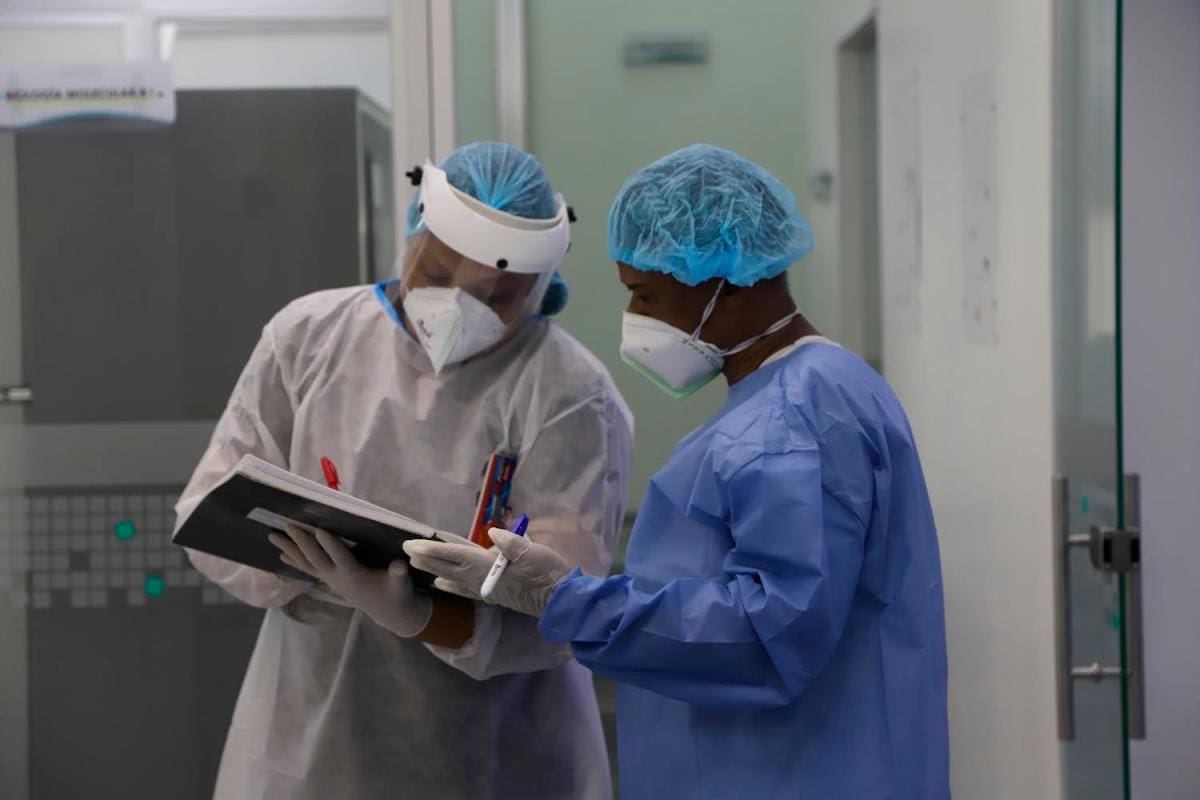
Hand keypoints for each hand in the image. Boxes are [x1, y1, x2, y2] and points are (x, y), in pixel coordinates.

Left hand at [269, 524, 431, 636]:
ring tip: (272, 536)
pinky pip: (308, 569)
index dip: (330, 545)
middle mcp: (338, 578)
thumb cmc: (396, 594)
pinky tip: (281, 555)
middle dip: (302, 542)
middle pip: (316, 559)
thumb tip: (399, 565)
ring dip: (289, 549)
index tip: (319, 530)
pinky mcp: (329, 580)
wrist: (388, 612)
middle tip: (289, 525)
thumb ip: (399, 575)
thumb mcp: (402, 585)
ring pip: (306, 564)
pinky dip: (294, 561)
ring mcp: (331, 580)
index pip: (341, 558)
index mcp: (355, 576)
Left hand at [403, 527, 570, 617]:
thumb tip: (492, 534)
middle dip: (428, 559)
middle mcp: (482, 580)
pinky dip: (451, 584)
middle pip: (449, 567)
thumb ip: (511, 544)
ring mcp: (487, 589)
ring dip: (436, 570)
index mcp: (488, 567)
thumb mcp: (533, 553)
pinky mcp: (494, 594)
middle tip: (407, 551)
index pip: (454, 555)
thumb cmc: (548, 573)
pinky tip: (445, 584)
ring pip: (454, 578)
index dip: (432, 549)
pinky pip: (465, 587)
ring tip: (420, 565)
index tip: (411, 545)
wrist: (560, 601)